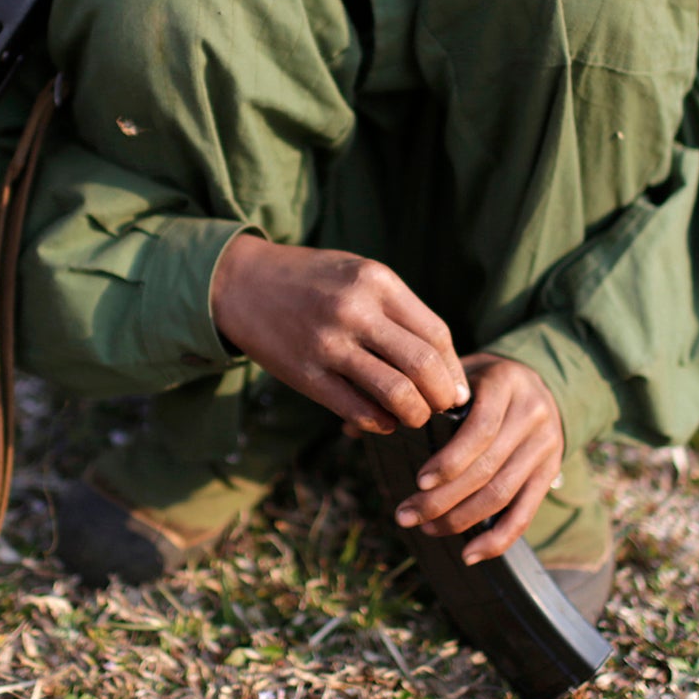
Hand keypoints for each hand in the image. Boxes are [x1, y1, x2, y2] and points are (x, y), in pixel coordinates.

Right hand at [210, 235, 469, 433]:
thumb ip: (400, 311)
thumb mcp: (361, 275)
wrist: (243, 282)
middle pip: (423, 365)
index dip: (453, 369)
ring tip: (414, 417)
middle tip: (442, 408)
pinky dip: (379, 423)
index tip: (456, 388)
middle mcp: (356, 311)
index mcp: (378, 281)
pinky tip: (382, 421)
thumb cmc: (314, 280)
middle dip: (442, 397)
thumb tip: (445, 365)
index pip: (436, 334)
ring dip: (415, 415)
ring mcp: (328, 344)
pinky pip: (356, 410)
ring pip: (395, 393)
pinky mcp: (304, 374)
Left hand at [395, 354, 562, 564]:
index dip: (449, 460)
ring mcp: (546, 445)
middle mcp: (533, 414)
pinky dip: (498, 539)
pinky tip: (469, 554)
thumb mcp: (455, 374)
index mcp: (506, 383)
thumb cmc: (482, 380)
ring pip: (502, 493)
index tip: (418, 481)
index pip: (480, 429)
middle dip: (443, 498)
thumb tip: (350, 427)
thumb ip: (410, 396)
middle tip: (405, 516)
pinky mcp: (550, 472)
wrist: (542, 380)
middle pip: (487, 468)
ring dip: (461, 519)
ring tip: (427, 529)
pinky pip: (525, 513)